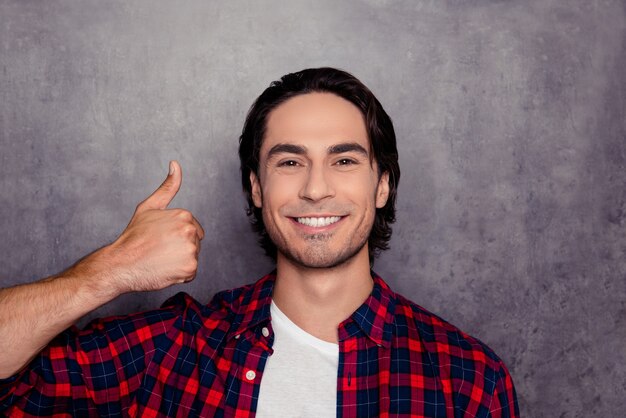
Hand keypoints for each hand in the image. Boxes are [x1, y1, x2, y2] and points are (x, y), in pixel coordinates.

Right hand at [81, 161, 204, 294]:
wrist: (120, 264)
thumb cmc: (133, 236)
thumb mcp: (149, 207)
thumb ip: (167, 187)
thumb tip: (175, 164)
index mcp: (184, 215)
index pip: (192, 230)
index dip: (175, 236)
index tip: (159, 239)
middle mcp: (190, 231)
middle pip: (194, 243)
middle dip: (179, 248)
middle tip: (159, 251)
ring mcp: (191, 250)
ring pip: (192, 258)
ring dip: (179, 262)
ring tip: (160, 260)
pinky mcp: (190, 268)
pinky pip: (190, 274)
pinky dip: (179, 275)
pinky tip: (164, 270)